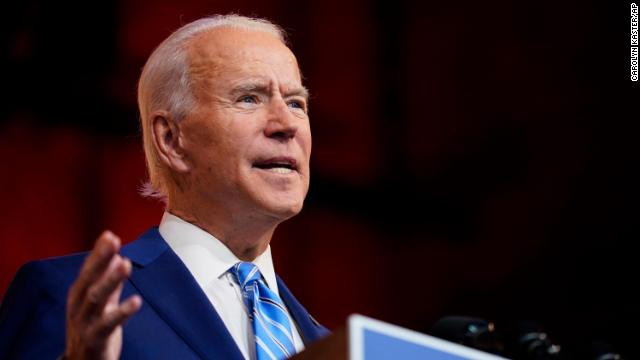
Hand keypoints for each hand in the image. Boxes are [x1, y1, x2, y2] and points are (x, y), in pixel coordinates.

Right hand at [64, 231, 141, 359]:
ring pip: (95, 298)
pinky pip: (108, 324)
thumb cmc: (93, 331)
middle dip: (100, 260)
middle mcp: (78, 307)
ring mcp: (84, 323)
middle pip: (88, 279)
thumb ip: (110, 282)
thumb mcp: (101, 304)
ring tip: (125, 264)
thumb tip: (119, 256)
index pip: (88, 269)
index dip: (98, 253)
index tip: (110, 234)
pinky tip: (136, 301)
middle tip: (114, 241)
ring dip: (110, 280)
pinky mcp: (94, 339)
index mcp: (79, 295)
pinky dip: (122, 312)